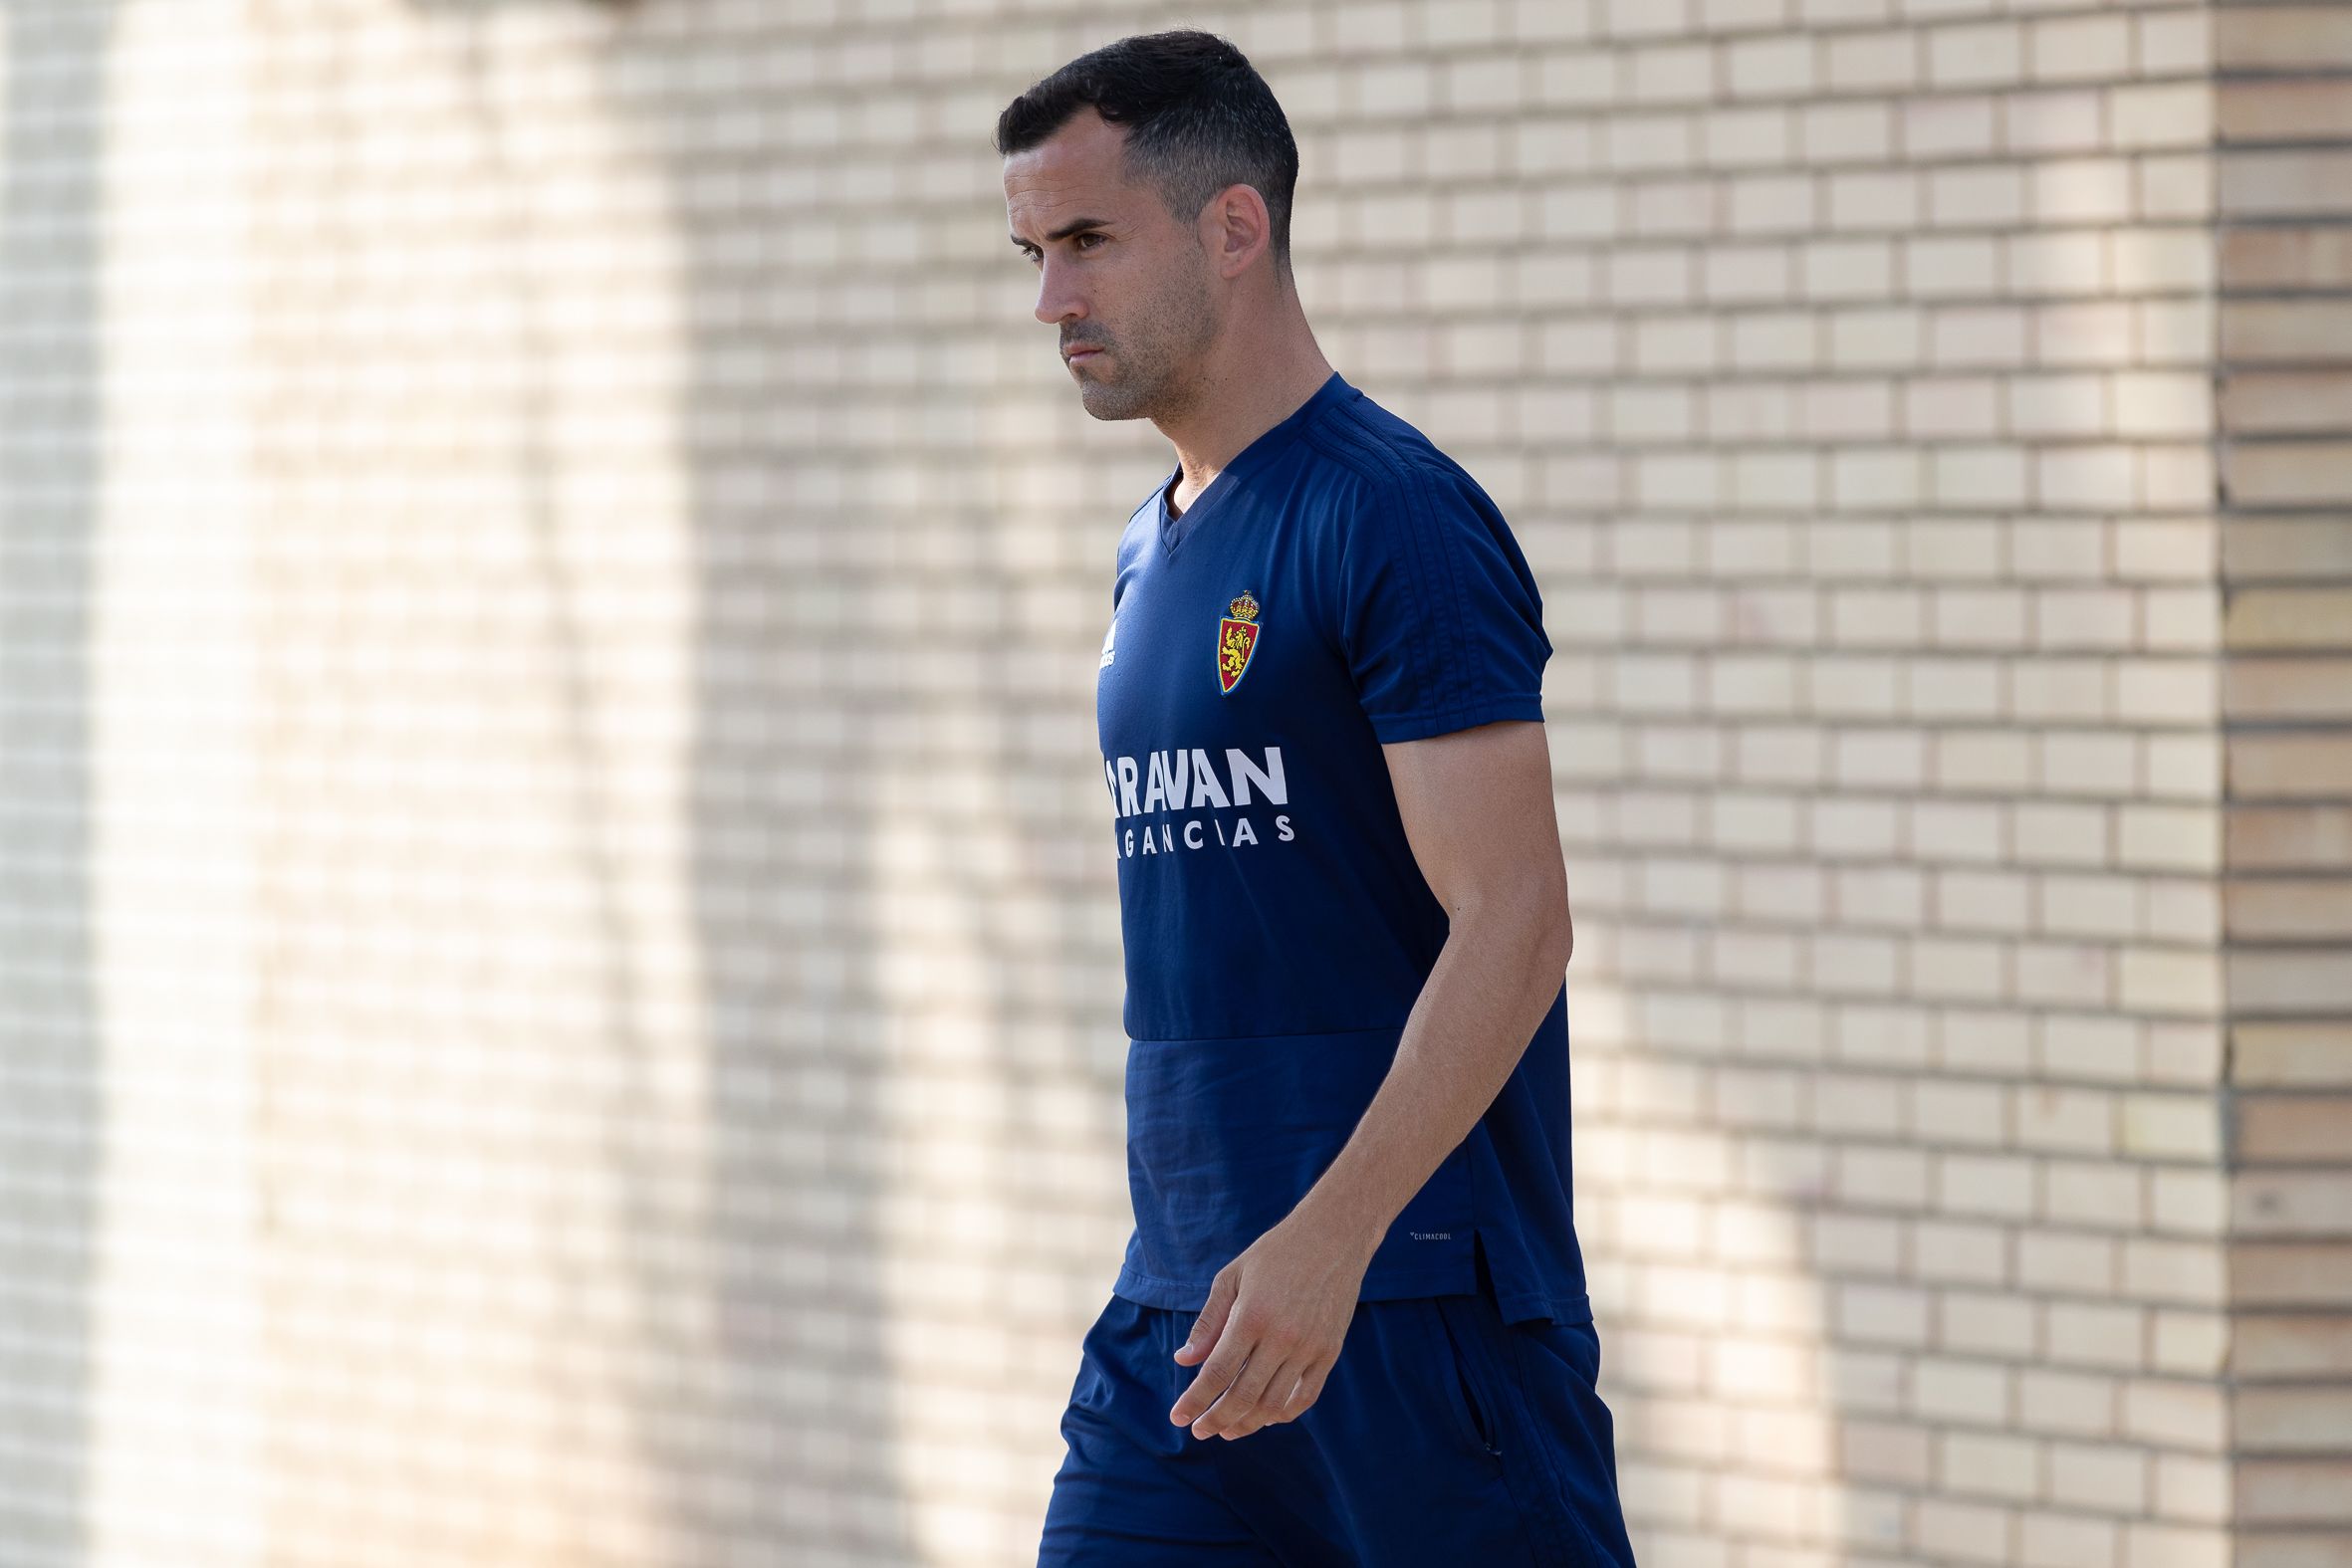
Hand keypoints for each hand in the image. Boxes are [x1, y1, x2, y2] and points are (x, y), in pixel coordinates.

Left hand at [1167, 1210, 1373, 1440]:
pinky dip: (1282, 1413)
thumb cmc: (1276, 1253)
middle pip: (1243, 1396)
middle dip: (1215, 1420)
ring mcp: (1309, 1347)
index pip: (1217, 1372)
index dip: (1194, 1400)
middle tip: (1198, 1431)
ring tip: (1228, 1430)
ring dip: (1247, 1423)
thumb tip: (1184, 1360)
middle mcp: (1281, 1337)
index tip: (1178, 1418)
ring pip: (1273, 1404)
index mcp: (1251, 1315)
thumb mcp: (1232, 1277)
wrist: (1333, 1236)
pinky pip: (1305, 1397)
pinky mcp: (1330, 1352)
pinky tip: (1265, 1417)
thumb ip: (1208, 1322)